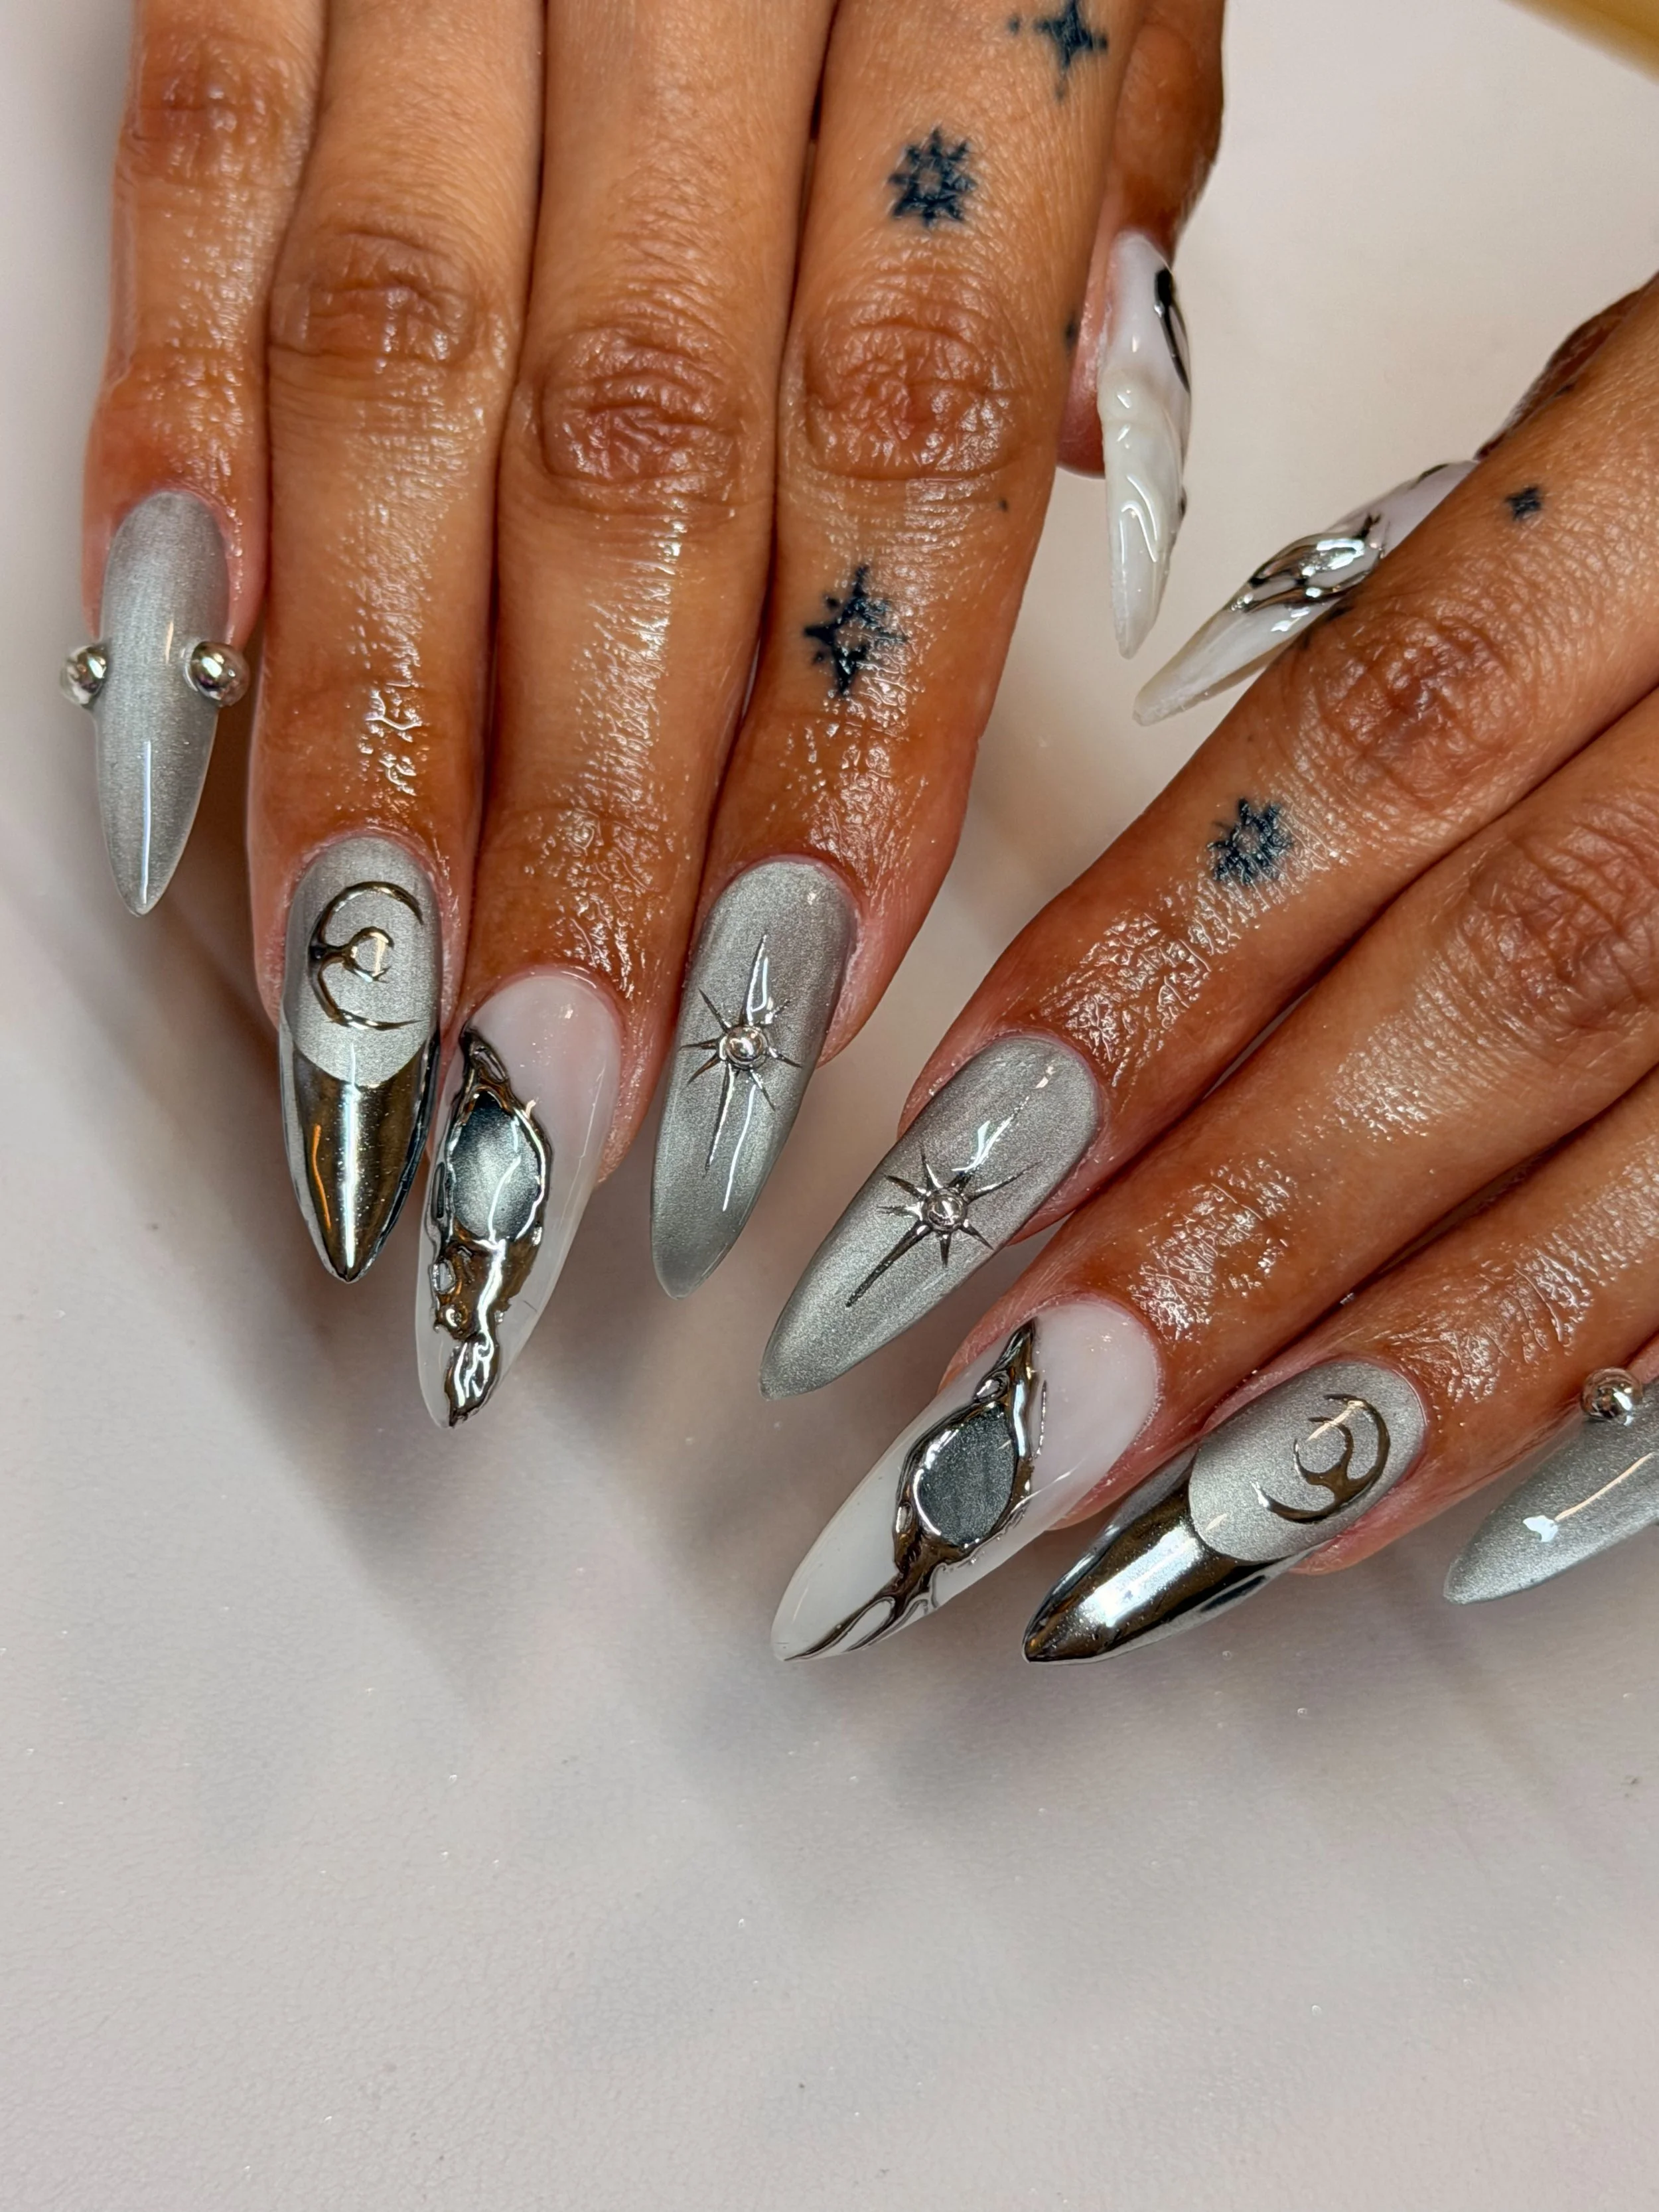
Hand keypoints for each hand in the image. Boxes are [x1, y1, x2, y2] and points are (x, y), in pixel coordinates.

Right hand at [66, 0, 1221, 1426]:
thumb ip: (1083, 210)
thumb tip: (1072, 500)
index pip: (906, 447)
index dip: (836, 763)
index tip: (776, 1022)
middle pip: (637, 476)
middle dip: (581, 837)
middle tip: (541, 1124)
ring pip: (390, 388)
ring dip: (363, 745)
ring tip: (357, 1021)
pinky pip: (192, 200)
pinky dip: (167, 484)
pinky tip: (162, 741)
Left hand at [766, 279, 1658, 1662]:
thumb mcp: (1607, 423)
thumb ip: (1410, 615)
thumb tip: (1155, 830)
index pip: (1373, 747)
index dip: (1143, 982)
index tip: (929, 1191)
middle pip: (1499, 990)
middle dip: (1228, 1239)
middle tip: (990, 1450)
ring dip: (1402, 1369)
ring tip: (1174, 1540)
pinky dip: (1607, 1376)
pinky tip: (1426, 1508)